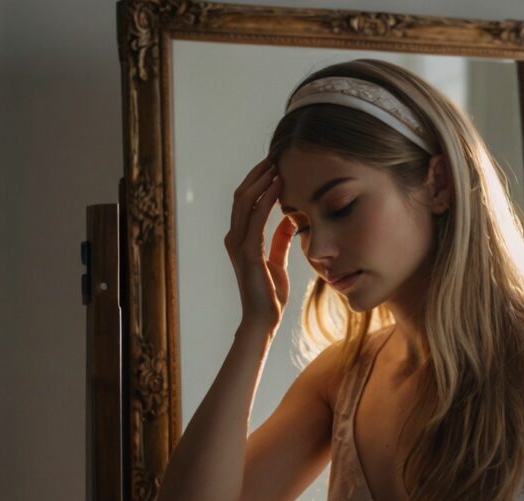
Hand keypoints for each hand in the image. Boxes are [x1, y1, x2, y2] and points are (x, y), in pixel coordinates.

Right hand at [224, 157, 296, 331]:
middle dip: (258, 174)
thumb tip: (289, 219)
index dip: (258, 182)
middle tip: (276, 157)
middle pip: (242, 195)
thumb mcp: (278, 260)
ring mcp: (238, 244)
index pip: (246, 201)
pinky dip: (266, 198)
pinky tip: (278, 185)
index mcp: (240, 239)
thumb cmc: (270, 294)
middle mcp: (234, 238)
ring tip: (277, 164)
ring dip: (261, 180)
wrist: (263, 320)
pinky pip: (256, 217)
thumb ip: (280, 239)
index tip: (275, 166)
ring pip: (244, 201)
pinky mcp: (248, 252)